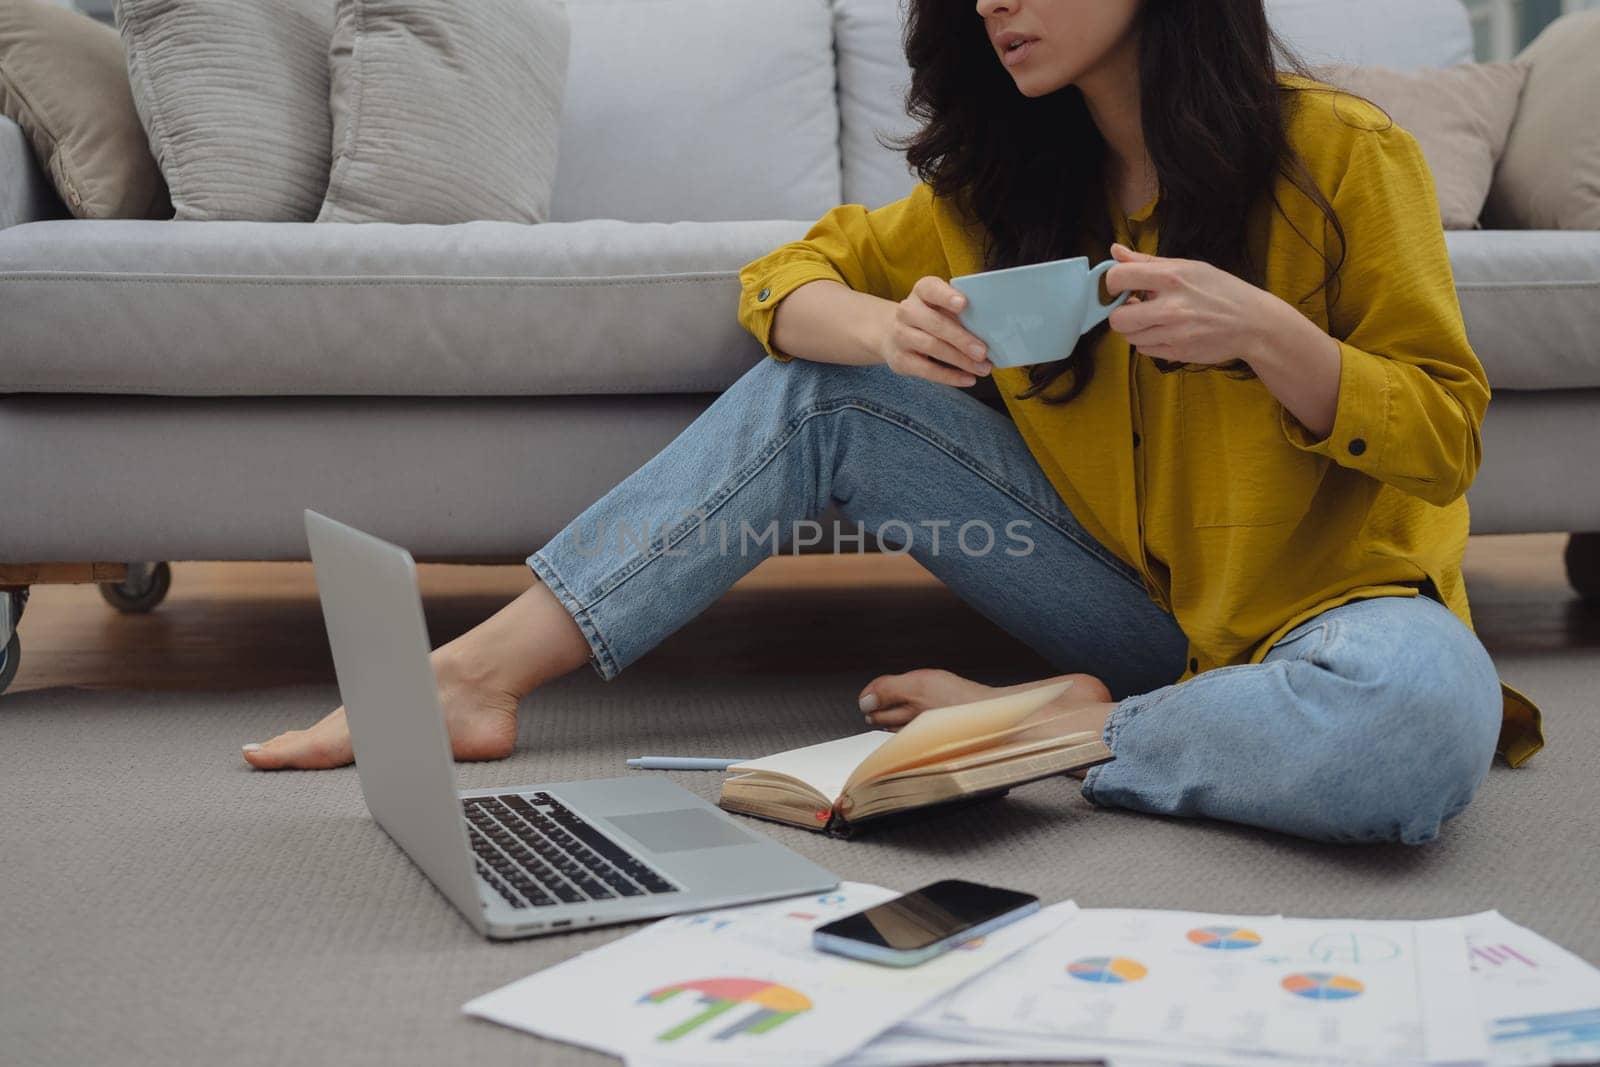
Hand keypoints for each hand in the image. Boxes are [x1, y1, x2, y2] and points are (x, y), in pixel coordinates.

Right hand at [876, 276, 993, 386]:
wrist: (893, 334)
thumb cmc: (930, 318)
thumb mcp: (942, 307)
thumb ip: (962, 313)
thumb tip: (994, 331)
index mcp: (921, 292)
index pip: (931, 289)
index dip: (946, 296)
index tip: (964, 304)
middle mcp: (907, 311)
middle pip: (935, 324)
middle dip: (961, 339)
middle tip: (983, 352)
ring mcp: (901, 336)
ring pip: (932, 347)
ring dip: (960, 360)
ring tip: (983, 368)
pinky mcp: (901, 360)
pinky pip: (927, 370)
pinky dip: (950, 376)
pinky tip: (968, 379)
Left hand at [1103, 243, 1273, 365]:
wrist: (1253, 323)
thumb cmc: (1221, 290)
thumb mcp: (1188, 266)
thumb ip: (1147, 261)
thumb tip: (1114, 250)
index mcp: (1172, 277)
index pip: (1118, 278)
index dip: (1112, 283)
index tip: (1121, 286)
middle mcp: (1171, 307)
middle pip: (1117, 318)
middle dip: (1120, 312)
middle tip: (1135, 306)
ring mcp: (1174, 333)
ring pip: (1128, 336)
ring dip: (1135, 328)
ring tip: (1153, 317)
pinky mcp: (1176, 352)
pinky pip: (1143, 350)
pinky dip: (1148, 341)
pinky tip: (1164, 330)